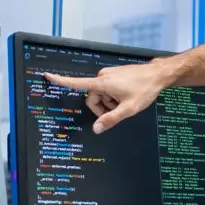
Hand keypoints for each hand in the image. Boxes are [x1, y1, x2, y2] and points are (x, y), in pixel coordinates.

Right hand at [44, 61, 169, 133]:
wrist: (157, 75)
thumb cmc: (144, 89)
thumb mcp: (128, 109)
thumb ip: (111, 120)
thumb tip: (96, 129)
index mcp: (102, 83)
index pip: (77, 83)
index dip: (61, 81)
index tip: (47, 76)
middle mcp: (102, 77)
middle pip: (92, 98)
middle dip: (102, 108)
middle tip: (118, 111)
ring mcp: (108, 75)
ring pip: (101, 95)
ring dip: (109, 103)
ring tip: (125, 102)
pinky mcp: (114, 75)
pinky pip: (107, 90)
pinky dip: (114, 97)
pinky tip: (126, 97)